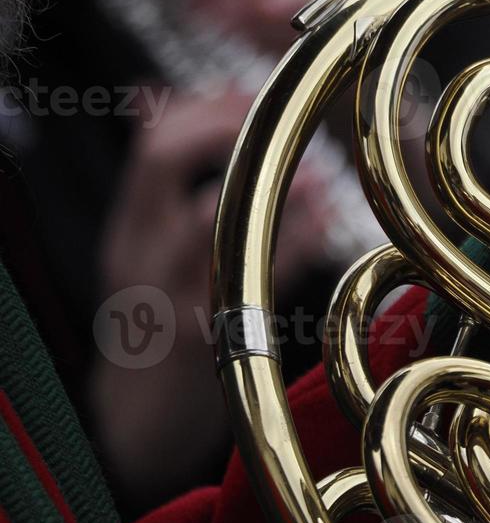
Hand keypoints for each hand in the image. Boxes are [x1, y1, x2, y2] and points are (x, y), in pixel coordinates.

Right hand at [92, 90, 329, 504]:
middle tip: (286, 119)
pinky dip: (294, 245)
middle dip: (227, 126)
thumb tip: (167, 104)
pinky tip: (326, 220)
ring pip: (205, 219)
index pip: (151, 142)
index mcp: (130, 228)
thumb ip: (165, 188)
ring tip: (318, 172)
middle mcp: (139, 252)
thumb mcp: (148, 251)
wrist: (135, 428)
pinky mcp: (199, 338)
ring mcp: (166, 294)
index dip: (205, 107)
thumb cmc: (160, 325)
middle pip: (162, 160)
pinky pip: (249, 281)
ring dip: (269, 185)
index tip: (256, 93)